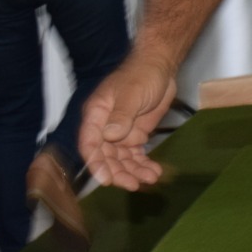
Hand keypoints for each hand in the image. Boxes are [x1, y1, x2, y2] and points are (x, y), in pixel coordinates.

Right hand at [79, 54, 177, 190]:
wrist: (161, 67)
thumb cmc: (142, 75)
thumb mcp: (131, 94)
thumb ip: (120, 115)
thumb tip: (109, 136)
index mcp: (96, 115)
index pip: (90, 144)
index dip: (96, 163)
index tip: (106, 179)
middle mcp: (105, 128)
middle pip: (106, 157)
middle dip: (119, 172)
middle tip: (134, 184)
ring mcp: (120, 133)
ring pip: (122, 160)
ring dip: (133, 171)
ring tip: (150, 178)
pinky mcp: (135, 135)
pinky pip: (136, 156)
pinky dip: (143, 165)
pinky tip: (154, 172)